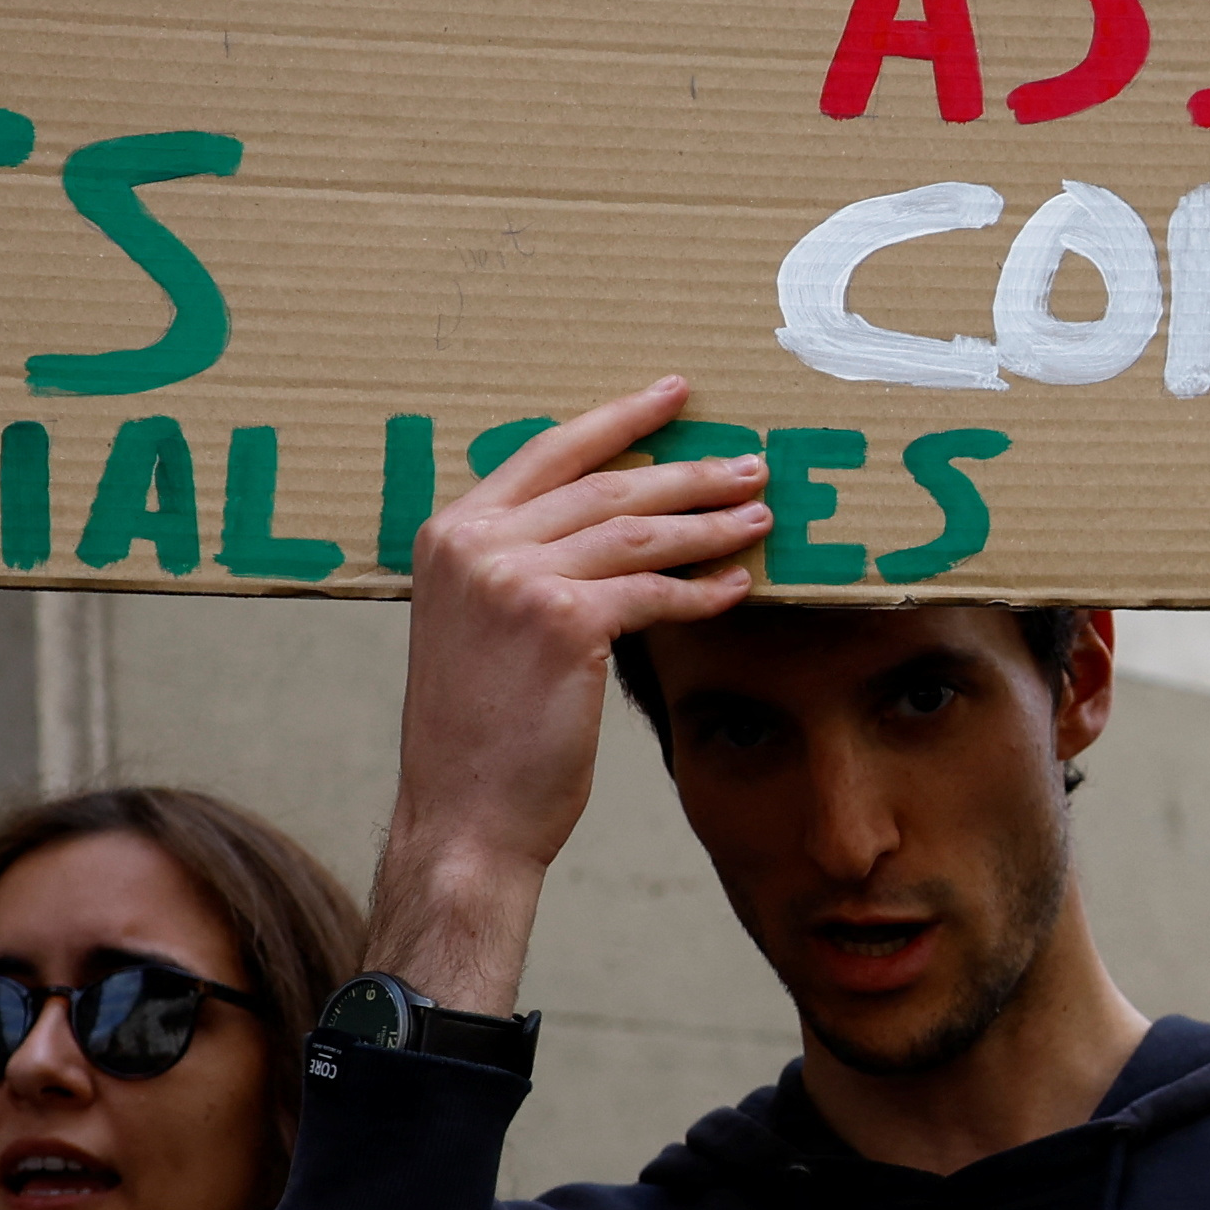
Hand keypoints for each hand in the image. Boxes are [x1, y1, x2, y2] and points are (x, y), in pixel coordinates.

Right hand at [371, 380, 778, 1005]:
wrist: (465, 814)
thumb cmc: (481, 732)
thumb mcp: (480, 625)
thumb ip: (521, 564)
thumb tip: (610, 525)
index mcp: (450, 533)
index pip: (549, 452)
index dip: (618, 421)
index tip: (673, 396)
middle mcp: (476, 544)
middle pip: (605, 486)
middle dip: (687, 473)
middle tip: (748, 465)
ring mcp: (515, 578)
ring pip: (636, 532)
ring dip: (707, 523)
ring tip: (759, 515)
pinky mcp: (563, 621)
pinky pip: (653, 591)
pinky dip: (702, 588)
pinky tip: (737, 587)